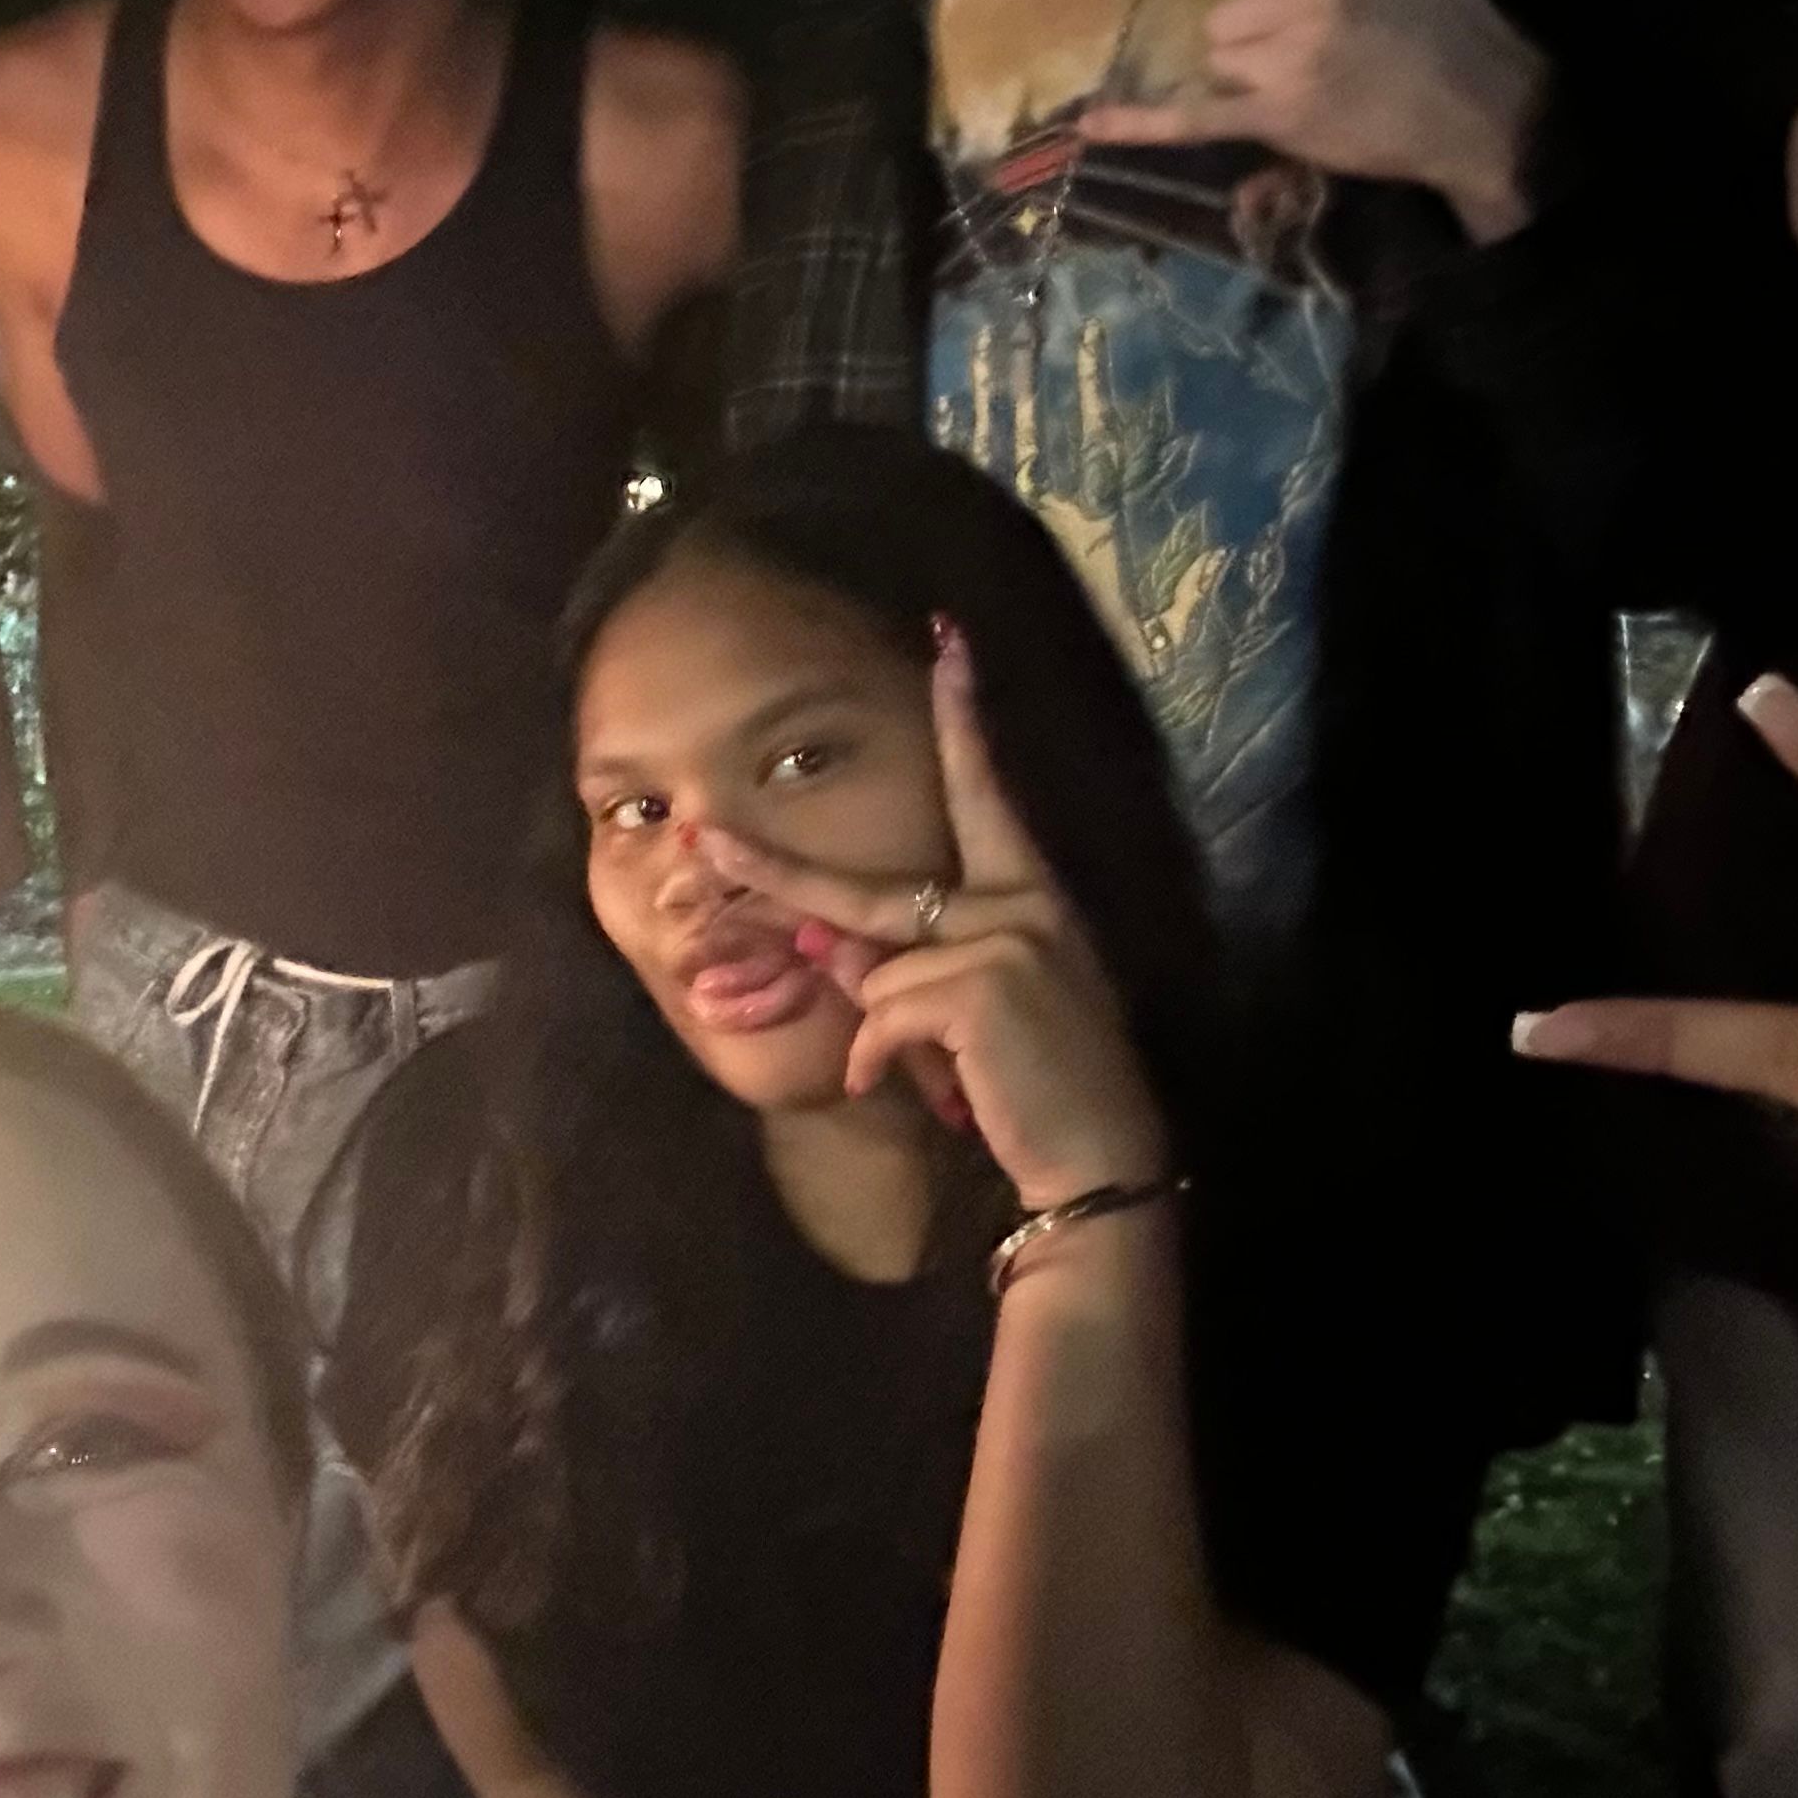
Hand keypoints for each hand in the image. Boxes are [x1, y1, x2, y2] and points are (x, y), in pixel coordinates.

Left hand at [697, 629, 1174, 1213]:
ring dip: (890, 1038)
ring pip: (875, 976)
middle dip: (772, 874)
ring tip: (955, 1080)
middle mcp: (1021, 903)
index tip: (946, 638)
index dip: (963, 720)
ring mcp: (1005, 938)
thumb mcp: (969, 1015)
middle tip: (700, 835)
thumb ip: (900, 969)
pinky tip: (948, 1094)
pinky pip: (885, 1016)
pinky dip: (889, 1062)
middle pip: (865, 888)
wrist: (1098, 1159)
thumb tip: (816, 937)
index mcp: (1030, 896)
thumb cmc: (1036, 1088)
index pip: (986, 795)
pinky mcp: (982, 984)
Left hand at [1080, 0, 1549, 245]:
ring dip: (1250, 74)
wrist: (1477, 99)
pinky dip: (1145, 125)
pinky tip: (1092, 128)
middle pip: (1222, 13)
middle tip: (1321, 43)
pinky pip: (1194, 117)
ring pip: (1218, 59)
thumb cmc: (1439, 2)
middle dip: (1256, 31)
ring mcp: (1288, 57)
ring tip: (1316, 78)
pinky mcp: (1280, 115)